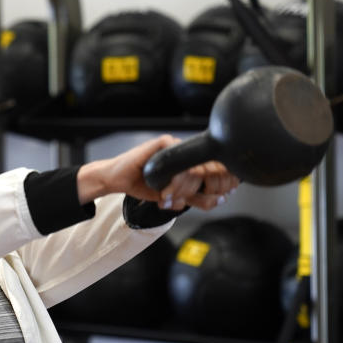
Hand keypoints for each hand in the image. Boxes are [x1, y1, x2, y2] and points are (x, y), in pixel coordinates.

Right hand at [77, 135, 238, 209]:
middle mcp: (186, 152)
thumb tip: (220, 199)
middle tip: (186, 198)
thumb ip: (193, 197)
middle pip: (210, 168)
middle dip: (202, 189)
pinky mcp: (163, 143)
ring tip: (168, 195)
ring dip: (184, 187)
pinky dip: (175, 177)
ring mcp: (175, 146)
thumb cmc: (143, 185)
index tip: (221, 196)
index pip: (218, 168)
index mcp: (191, 162)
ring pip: (195, 166)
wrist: (119, 180)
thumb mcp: (173, 197)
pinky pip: (180, 159)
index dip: (223, 182)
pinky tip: (164, 184)